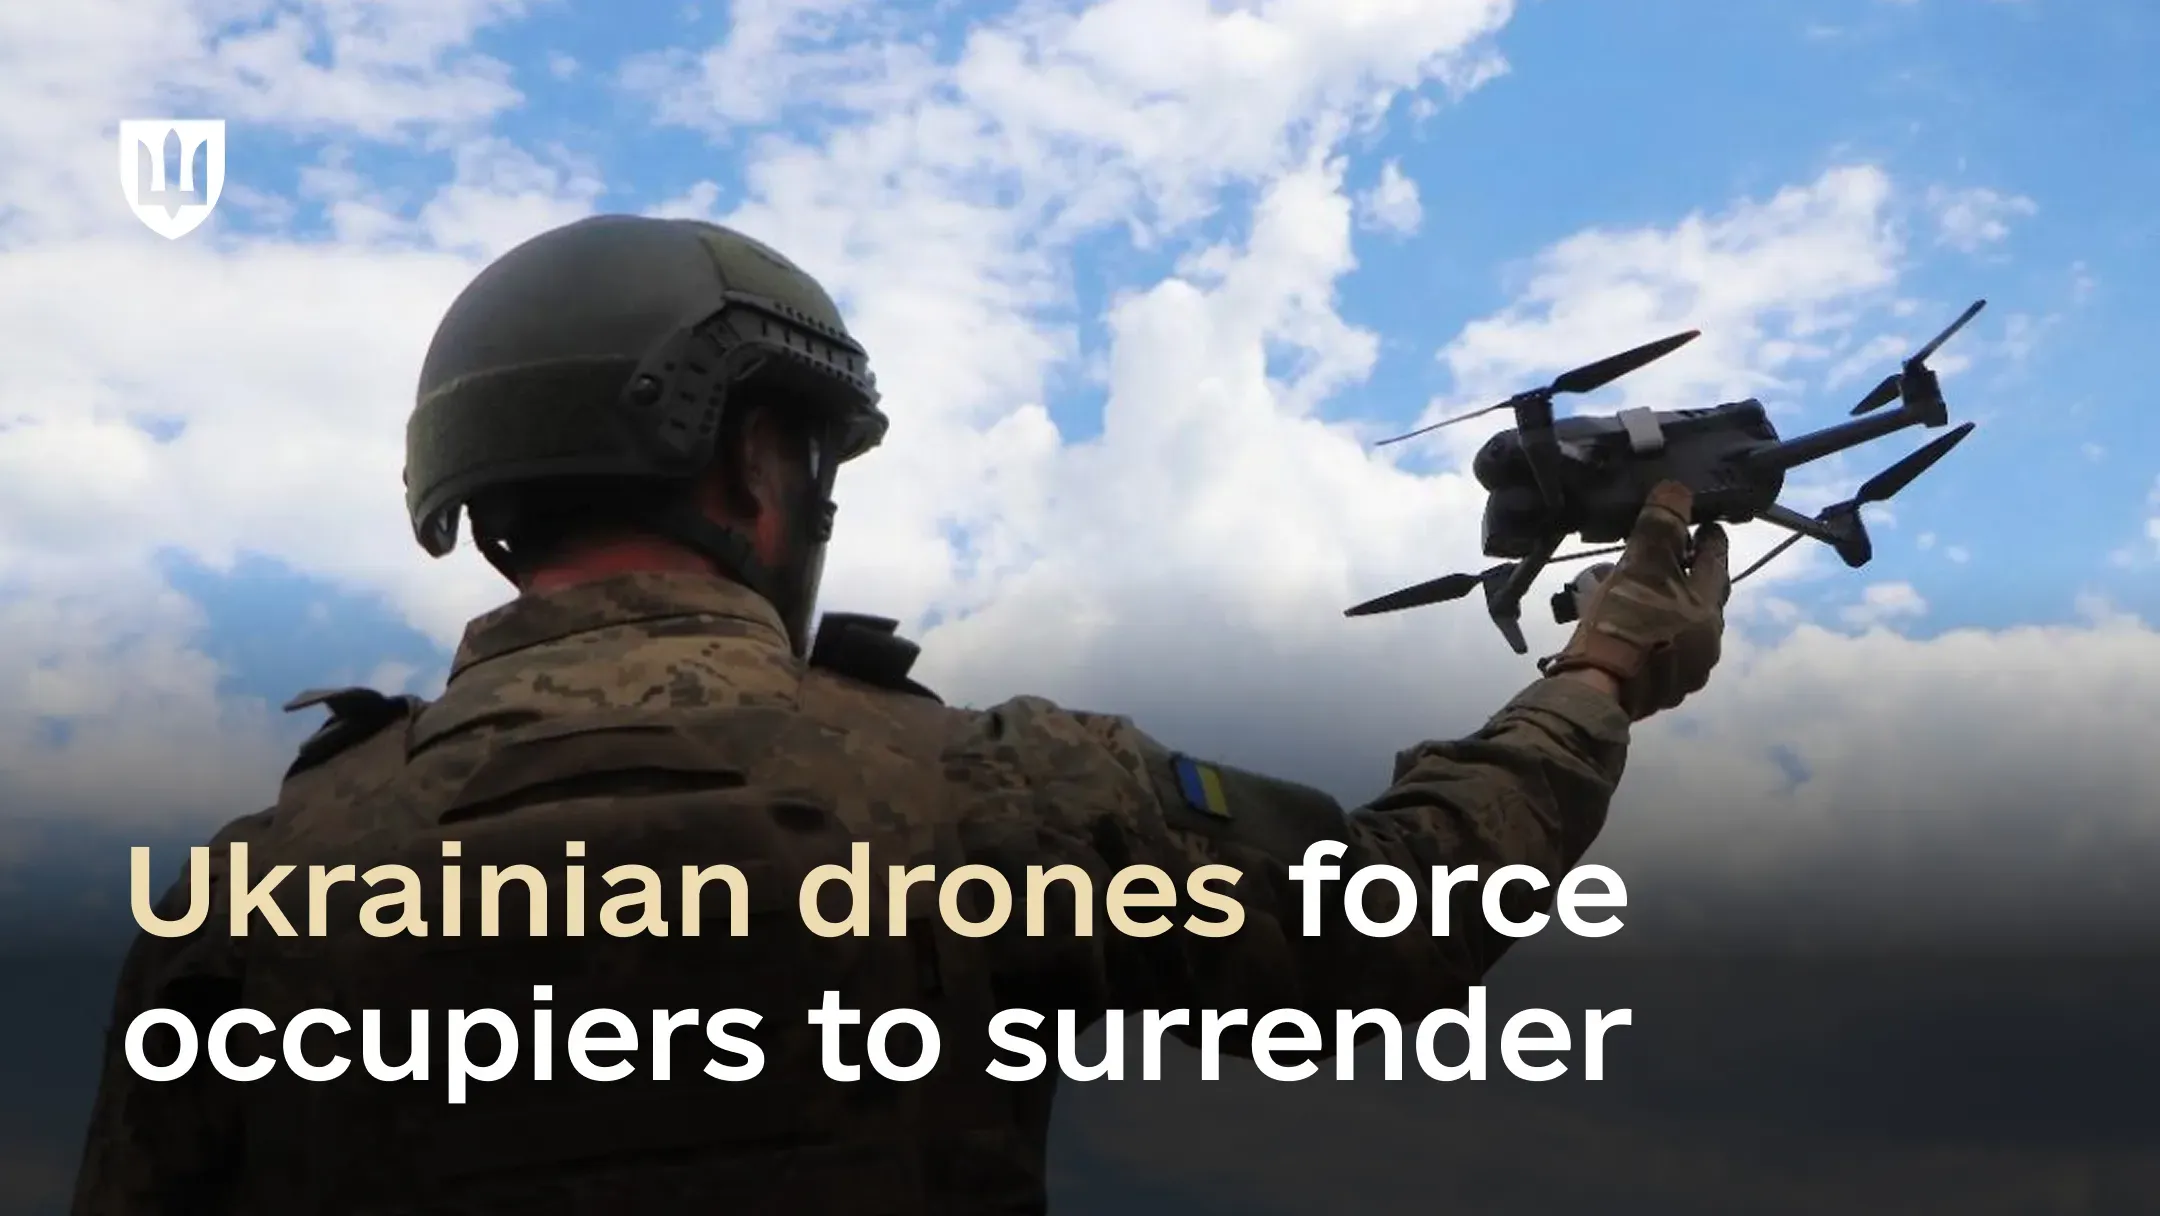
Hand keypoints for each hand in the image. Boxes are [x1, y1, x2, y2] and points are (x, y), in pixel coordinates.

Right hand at [1540, 480, 1730, 720]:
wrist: (1599, 691)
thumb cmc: (1624, 622)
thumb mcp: (1640, 564)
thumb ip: (1661, 526)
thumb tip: (1677, 488)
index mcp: (1709, 608)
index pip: (1717, 562)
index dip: (1709, 539)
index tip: (1702, 525)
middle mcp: (1709, 641)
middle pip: (1702, 598)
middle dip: (1684, 576)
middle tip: (1663, 561)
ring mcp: (1689, 670)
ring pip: (1682, 626)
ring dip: (1666, 609)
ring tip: (1636, 598)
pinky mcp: (1664, 691)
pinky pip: (1664, 653)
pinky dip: (1652, 637)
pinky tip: (1628, 633)